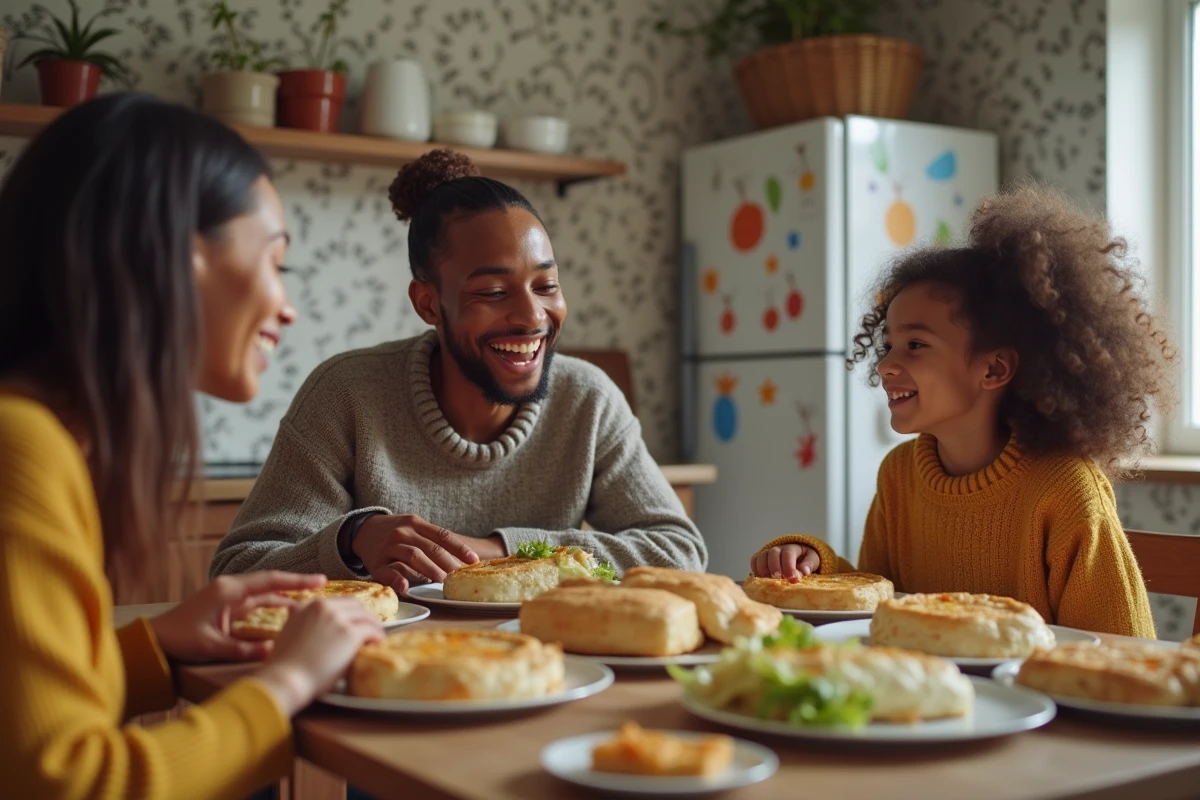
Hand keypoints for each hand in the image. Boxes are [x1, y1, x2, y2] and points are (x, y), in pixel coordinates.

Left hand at [149, 571, 326, 662]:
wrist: (153, 640)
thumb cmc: (178, 639)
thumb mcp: (211, 646)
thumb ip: (242, 650)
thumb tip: (272, 653)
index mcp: (228, 591)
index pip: (270, 581)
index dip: (297, 580)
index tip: (320, 579)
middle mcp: (230, 589)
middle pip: (270, 583)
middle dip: (296, 584)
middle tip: (322, 586)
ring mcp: (228, 597)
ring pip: (264, 592)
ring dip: (286, 595)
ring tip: (310, 601)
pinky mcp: (225, 606)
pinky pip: (256, 602)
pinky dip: (273, 604)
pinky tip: (286, 611)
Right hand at [254, 597, 383, 715]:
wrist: (287, 678)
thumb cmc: (284, 663)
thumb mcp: (286, 630)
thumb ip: (294, 618)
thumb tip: (292, 608)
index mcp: (311, 605)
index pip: (340, 602)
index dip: (351, 612)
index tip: (355, 620)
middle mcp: (326, 607)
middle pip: (355, 606)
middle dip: (365, 616)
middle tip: (370, 627)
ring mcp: (339, 619)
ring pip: (366, 616)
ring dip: (374, 625)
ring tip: (377, 635)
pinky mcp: (350, 634)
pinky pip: (371, 631)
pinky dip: (378, 636)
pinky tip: (378, 643)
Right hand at [352, 513, 496, 592]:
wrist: (363, 530)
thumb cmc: (397, 533)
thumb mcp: (413, 527)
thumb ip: (433, 539)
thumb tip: (463, 557)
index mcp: (416, 524)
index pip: (442, 536)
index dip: (460, 548)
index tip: (474, 561)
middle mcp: (403, 532)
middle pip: (430, 547)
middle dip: (448, 563)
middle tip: (460, 577)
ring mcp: (389, 546)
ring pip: (413, 556)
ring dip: (430, 569)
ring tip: (442, 581)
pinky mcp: (376, 562)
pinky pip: (388, 571)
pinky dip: (397, 579)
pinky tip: (406, 587)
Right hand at [751, 544, 820, 581]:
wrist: (799, 555)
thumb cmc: (805, 559)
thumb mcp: (812, 559)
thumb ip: (809, 565)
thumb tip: (805, 571)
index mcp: (793, 547)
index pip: (788, 553)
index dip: (789, 566)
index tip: (792, 579)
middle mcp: (779, 548)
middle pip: (773, 553)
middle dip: (775, 567)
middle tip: (779, 579)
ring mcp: (768, 553)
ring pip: (762, 556)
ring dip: (764, 569)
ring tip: (769, 581)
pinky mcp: (761, 558)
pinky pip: (754, 561)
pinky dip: (756, 569)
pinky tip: (762, 579)